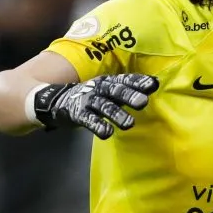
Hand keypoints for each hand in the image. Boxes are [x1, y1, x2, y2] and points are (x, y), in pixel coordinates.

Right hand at [33, 73, 158, 138]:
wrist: (56, 100)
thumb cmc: (92, 96)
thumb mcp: (109, 90)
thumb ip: (129, 89)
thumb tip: (156, 83)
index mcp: (108, 82)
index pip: (125, 80)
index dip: (138, 82)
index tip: (153, 84)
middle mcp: (99, 89)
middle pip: (115, 91)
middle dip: (129, 96)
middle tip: (143, 102)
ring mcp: (88, 101)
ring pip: (104, 107)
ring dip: (117, 115)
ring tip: (129, 124)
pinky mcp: (77, 114)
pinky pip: (89, 120)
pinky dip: (98, 126)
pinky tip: (107, 133)